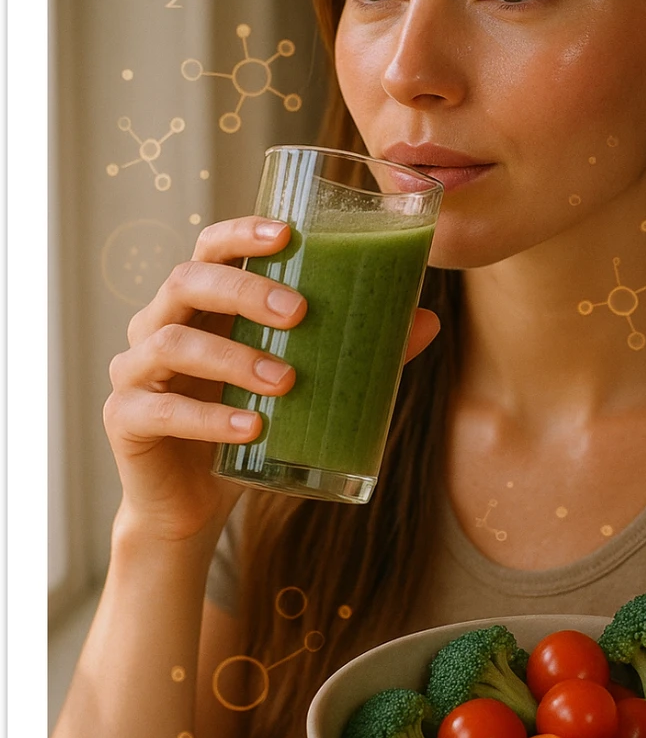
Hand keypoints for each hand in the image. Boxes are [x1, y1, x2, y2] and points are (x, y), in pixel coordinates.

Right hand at [103, 217, 440, 542]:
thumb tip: (427, 321)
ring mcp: (134, 371)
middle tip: (299, 312)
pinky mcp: (125, 419)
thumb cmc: (250, 428)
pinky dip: (210, 418)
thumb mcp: (303, 387)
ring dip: (233, 357)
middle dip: (244, 289)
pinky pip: (161, 409)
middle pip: (186, 281)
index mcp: (200, 305)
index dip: (241, 233)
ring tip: (286, 381)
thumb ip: (354, 351)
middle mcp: (158, 325)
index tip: (287, 233)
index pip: (209, 247)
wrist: (195, 505)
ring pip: (172, 342)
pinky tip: (252, 428)